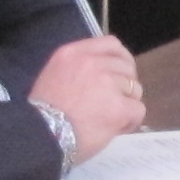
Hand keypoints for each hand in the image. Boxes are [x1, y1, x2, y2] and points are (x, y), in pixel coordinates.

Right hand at [31, 31, 144, 150]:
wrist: (41, 136)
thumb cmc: (43, 113)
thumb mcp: (54, 75)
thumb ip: (77, 68)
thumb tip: (102, 75)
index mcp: (73, 53)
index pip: (111, 44)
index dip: (120, 59)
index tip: (119, 73)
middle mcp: (93, 62)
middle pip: (126, 66)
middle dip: (126, 84)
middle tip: (116, 100)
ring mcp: (108, 83)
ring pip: (135, 88)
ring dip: (128, 103)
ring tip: (112, 117)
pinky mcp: (119, 107)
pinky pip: (138, 109)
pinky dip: (131, 121)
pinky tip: (117, 128)